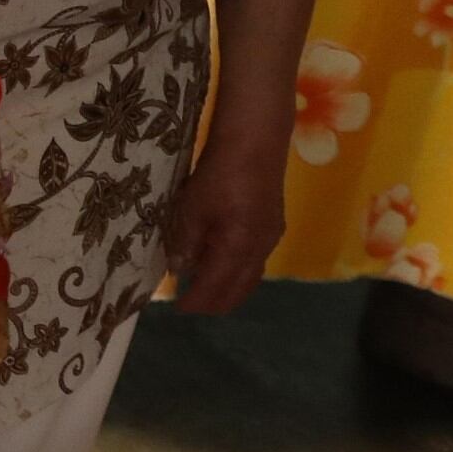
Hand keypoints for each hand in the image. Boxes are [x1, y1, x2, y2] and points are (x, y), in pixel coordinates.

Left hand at [159, 137, 286, 313]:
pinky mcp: (273, 224)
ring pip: (251, 275)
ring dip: (229, 287)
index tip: (180, 309)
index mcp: (238, 248)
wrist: (256, 142)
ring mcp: (271, 237)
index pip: (216, 286)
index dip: (198, 300)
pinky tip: (223, 262)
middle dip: (217, 301)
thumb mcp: (192, 207)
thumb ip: (185, 241)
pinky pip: (256, 260)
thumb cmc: (220, 174)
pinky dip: (238, 270)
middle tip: (194, 306)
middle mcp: (260, 249)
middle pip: (240, 288)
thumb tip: (179, 269)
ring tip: (206, 289)